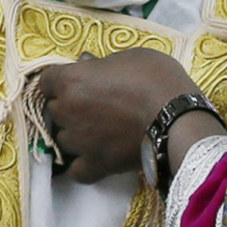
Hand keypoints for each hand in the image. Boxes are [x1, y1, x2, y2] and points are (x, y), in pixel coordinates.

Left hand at [35, 50, 219, 183]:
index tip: (77, 81)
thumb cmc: (156, 79)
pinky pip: (76, 170)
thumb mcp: (129, 57)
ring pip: (63, 139)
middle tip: (94, 105)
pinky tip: (93, 157)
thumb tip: (87, 63)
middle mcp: (67, 111)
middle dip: (69, 106)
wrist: (179, 119)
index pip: (47, 80)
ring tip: (98, 131)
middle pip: (55, 110)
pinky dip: (82, 164)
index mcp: (71, 80)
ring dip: (75, 134)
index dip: (61, 80)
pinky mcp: (95, 166)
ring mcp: (78, 141)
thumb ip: (101, 63)